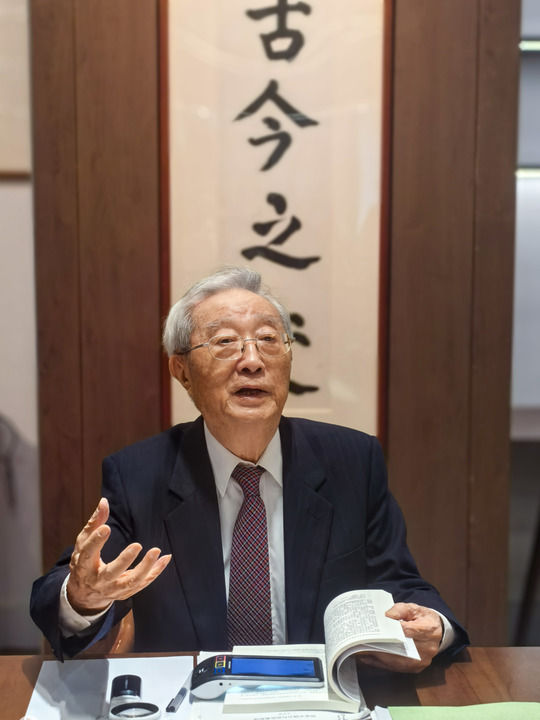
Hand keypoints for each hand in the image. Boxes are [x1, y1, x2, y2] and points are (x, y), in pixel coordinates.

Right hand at [66, 498, 171, 613]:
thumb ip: (95, 522)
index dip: (96, 541)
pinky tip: (165, 558)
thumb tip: (104, 501)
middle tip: (137, 545)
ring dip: (145, 568)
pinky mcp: (125, 592)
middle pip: (111, 573)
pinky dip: (155, 572)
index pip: (89, 553)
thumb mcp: (84, 541)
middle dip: (124, 560)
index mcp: (84, 566)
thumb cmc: (85, 560)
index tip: (107, 528)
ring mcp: (113, 589)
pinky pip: (142, 583)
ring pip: (130, 582)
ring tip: (156, 551)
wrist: (84, 593)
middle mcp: (98, 581)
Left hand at [356, 603, 442, 672]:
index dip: (393, 631)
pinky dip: (381, 663)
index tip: (377, 630)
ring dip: (378, 657)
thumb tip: (386, 616)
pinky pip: (396, 668)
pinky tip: (368, 658)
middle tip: (362, 642)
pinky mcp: (416, 669)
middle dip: (380, 645)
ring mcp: (422, 661)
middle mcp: (427, 648)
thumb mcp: (413, 608)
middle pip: (400, 649)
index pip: (409, 631)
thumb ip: (399, 610)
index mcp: (429, 630)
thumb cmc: (423, 619)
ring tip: (360, 650)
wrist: (438, 632)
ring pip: (396, 661)